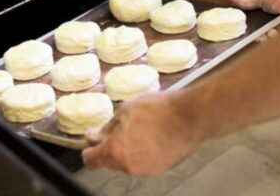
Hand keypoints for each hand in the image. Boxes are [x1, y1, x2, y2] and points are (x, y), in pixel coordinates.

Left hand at [82, 92, 201, 175]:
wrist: (189, 117)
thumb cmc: (157, 109)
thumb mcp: (125, 110)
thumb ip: (107, 127)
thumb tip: (94, 136)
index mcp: (115, 150)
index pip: (90, 160)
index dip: (89, 149)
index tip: (93, 140)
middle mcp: (128, 166)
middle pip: (109, 161)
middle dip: (111, 147)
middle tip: (122, 128)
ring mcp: (145, 170)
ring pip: (126, 162)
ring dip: (128, 150)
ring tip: (141, 130)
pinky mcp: (160, 169)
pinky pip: (143, 162)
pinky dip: (143, 153)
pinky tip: (153, 136)